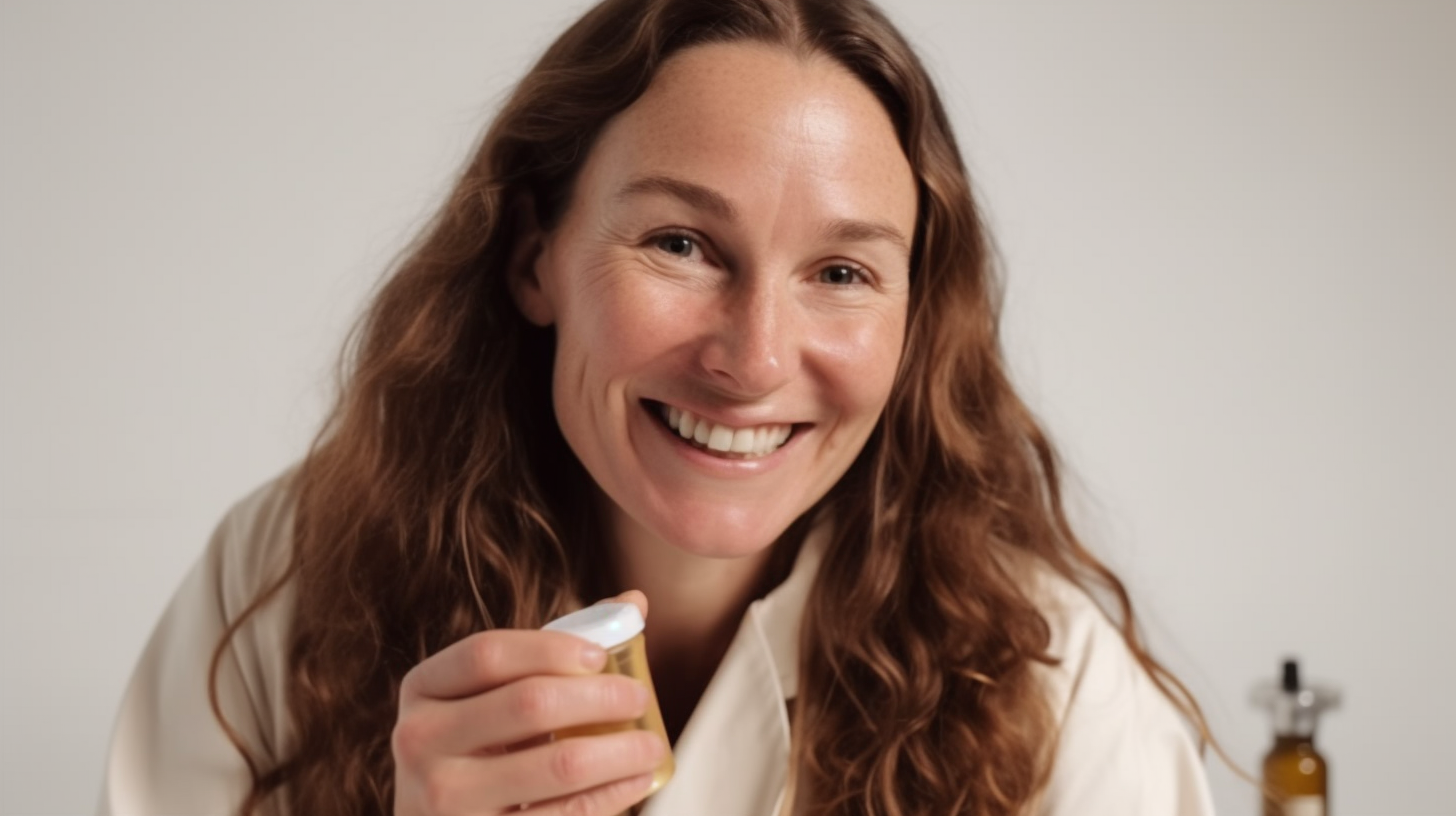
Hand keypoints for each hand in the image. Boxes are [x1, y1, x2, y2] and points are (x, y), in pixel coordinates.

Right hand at [392, 592, 663, 814]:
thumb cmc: (474, 749)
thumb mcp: (489, 698)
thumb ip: (552, 651)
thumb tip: (634, 602)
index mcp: (422, 689)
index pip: (487, 654)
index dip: (550, 648)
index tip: (600, 655)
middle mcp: (420, 741)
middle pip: (528, 704)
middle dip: (599, 697)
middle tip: (638, 696)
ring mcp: (444, 800)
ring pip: (557, 765)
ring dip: (620, 750)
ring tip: (652, 744)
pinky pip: (565, 814)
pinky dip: (611, 794)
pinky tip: (636, 780)